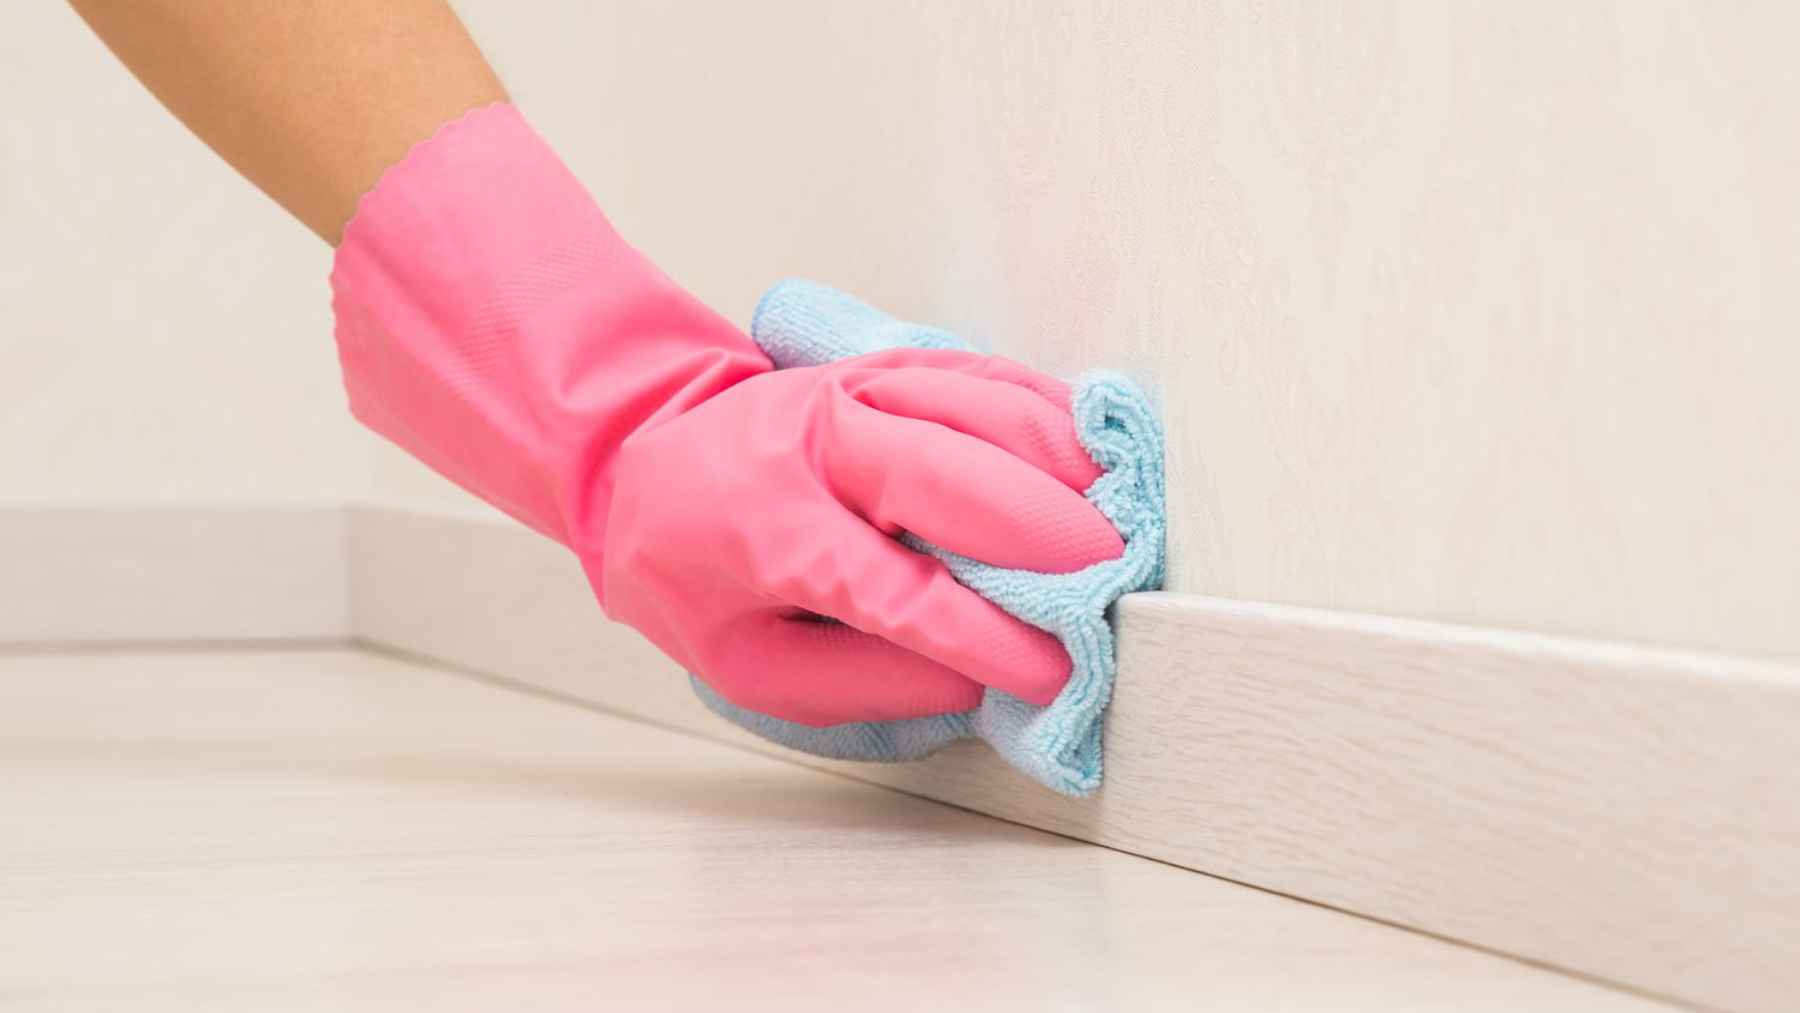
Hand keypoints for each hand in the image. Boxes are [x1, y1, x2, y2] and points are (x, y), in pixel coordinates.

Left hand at [600, 347, 1123, 725]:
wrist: (642, 449)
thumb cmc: (696, 572)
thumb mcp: (745, 662)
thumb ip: (859, 683)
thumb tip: (978, 684)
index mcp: (770, 530)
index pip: (894, 591)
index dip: (983, 635)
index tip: (1056, 673)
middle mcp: (817, 444)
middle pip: (949, 476)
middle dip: (1044, 533)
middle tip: (1116, 583)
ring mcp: (858, 388)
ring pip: (979, 410)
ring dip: (1064, 463)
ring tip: (1127, 521)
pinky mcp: (892, 362)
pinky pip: (986, 375)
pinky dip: (1050, 411)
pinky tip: (1099, 453)